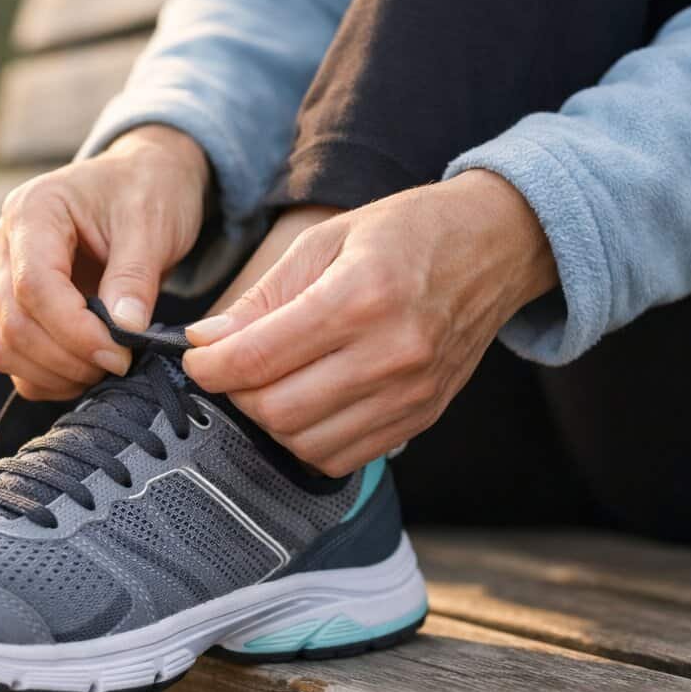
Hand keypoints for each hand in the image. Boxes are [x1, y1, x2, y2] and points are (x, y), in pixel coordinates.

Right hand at [0, 124, 209, 399]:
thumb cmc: (146, 191)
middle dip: (68, 358)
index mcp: (32, 211)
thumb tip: (124, 331)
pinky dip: (47, 378)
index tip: (122, 353)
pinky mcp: (12, 308)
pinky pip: (12, 358)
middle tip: (121, 365)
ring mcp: (1, 279)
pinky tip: (88, 370)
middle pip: (13, 324)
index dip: (75, 331)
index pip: (33, 287)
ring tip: (106, 368)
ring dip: (54, 373)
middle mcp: (4, 245)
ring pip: (3, 348)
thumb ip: (134, 277)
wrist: (141, 183)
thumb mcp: (152, 223)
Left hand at [183, 170, 556, 475]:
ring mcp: (411, 393)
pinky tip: (307, 405)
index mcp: (360, 297)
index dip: (210, 366)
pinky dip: (308, 441)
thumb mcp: (324, 241)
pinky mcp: (421, 417)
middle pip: (277, 410)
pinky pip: (342, 457)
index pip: (258, 358)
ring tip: (270, 385)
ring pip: (305, 443)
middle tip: (232, 369)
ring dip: (271, 422)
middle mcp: (391, 352)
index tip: (197, 358)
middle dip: (237, 395)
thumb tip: (205, 341)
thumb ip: (262, 299)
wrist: (493, 247)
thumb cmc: (404, 234)